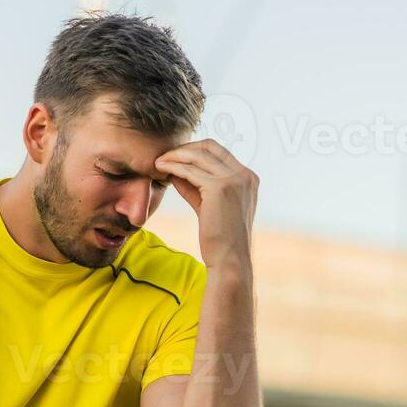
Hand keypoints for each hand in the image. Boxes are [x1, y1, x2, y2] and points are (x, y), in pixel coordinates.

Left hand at [155, 139, 257, 265]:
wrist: (230, 260)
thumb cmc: (220, 239)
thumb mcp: (209, 207)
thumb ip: (196, 187)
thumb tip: (176, 170)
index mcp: (248, 178)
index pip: (219, 151)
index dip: (195, 150)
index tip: (177, 157)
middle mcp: (244, 175)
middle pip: (209, 147)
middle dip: (184, 149)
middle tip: (165, 157)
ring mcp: (234, 180)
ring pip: (198, 155)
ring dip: (175, 156)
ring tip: (158, 162)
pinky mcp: (220, 188)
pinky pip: (190, 170)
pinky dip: (174, 167)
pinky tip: (161, 170)